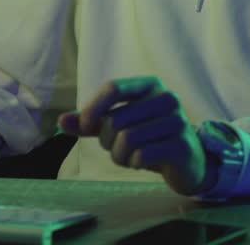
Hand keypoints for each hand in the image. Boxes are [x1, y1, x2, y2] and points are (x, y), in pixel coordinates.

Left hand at [57, 76, 209, 195]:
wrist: (188, 162)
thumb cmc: (149, 138)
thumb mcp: (118, 126)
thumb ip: (91, 123)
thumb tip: (61, 121)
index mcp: (150, 85)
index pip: (113, 88)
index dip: (92, 108)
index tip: (84, 126)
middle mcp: (166, 98)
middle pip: (116, 119)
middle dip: (107, 141)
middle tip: (116, 148)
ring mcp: (178, 121)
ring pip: (127, 139)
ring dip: (119, 155)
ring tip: (128, 157)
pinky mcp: (182, 146)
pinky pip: (141, 155)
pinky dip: (133, 163)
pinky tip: (141, 162)